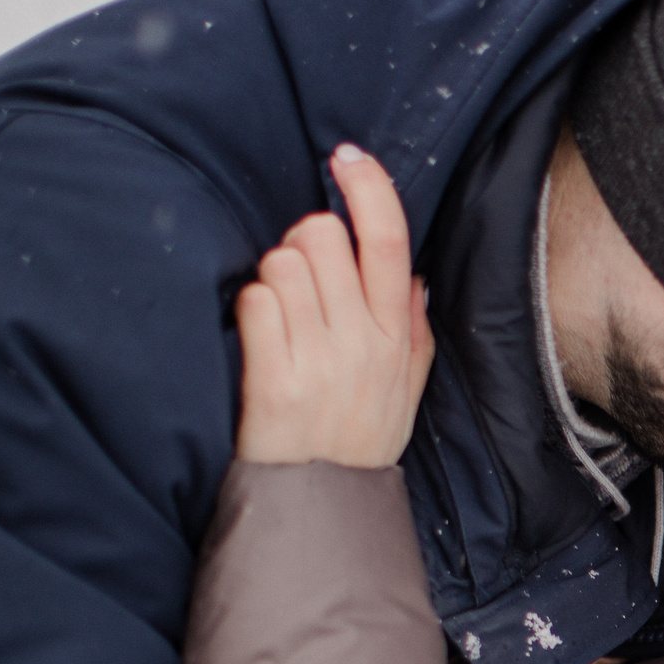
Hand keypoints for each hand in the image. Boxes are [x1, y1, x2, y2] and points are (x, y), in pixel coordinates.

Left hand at [235, 145, 432, 468]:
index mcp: (397, 336)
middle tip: (300, 283)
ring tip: (280, 320)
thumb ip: (413, 330)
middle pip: (321, 237)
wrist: (323, 506)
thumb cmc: (360, 439)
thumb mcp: (407, 388)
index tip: (346, 157)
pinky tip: (260, 342)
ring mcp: (318, 361)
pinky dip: (250, 312)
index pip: (390, 240)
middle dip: (302, 244)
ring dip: (272, 280)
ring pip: (282, 264)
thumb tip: (412, 276)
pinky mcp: (274, 380)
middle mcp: (363, 343)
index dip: (368, 187)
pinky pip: (254, 303)